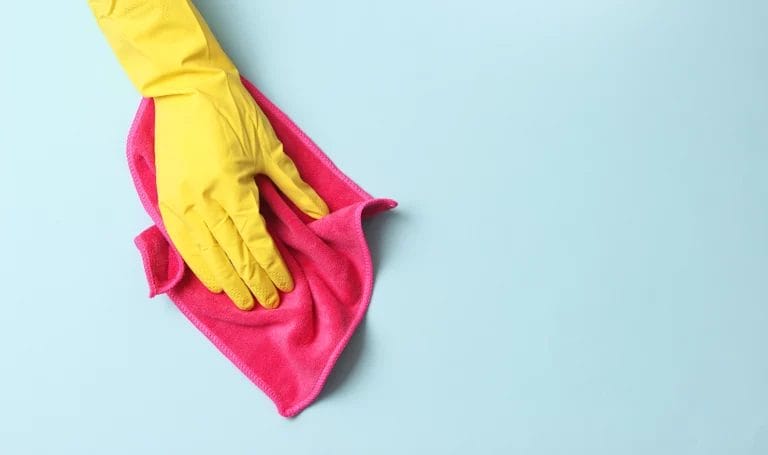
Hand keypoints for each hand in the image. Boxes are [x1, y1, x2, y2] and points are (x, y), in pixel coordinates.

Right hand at [155, 73, 327, 309]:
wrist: (187, 89)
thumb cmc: (231, 114)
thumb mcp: (269, 149)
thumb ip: (294, 187)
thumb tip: (319, 213)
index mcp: (231, 189)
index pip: (255, 241)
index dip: (271, 266)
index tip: (285, 284)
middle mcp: (204, 202)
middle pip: (232, 254)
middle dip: (252, 281)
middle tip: (267, 302)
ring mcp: (182, 202)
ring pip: (206, 254)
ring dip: (226, 281)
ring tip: (242, 301)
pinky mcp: (168, 199)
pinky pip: (183, 241)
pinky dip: (197, 264)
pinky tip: (210, 280)